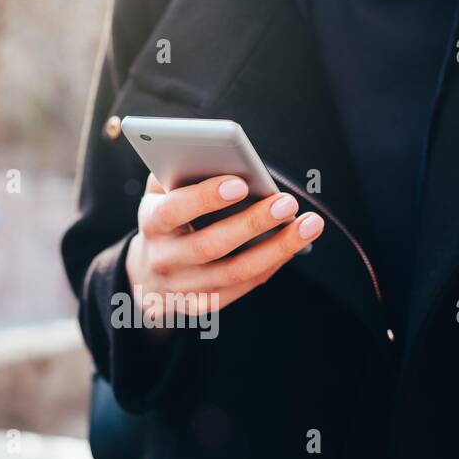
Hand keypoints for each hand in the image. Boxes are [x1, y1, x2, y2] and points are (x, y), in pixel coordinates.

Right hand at [125, 174, 323, 321]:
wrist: (149, 276)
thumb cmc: (167, 219)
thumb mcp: (161, 193)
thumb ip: (178, 170)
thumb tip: (215, 153)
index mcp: (151, 224)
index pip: (174, 211)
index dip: (205, 198)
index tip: (240, 183)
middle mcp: (164, 260)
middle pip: (211, 245)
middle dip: (252, 223)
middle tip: (288, 202)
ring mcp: (184, 287)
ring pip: (235, 272)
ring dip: (277, 248)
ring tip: (309, 224)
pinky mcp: (205, 305)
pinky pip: (244, 286)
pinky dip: (272, 264)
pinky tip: (294, 245)